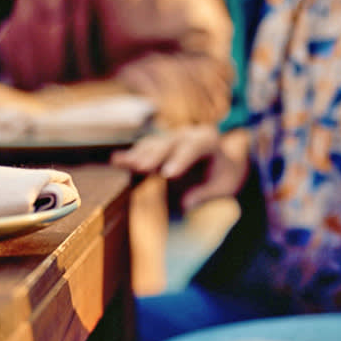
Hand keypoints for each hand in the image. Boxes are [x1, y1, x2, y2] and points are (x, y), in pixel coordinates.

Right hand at [111, 125, 249, 211]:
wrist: (223, 162)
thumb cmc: (224, 175)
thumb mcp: (224, 186)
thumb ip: (206, 194)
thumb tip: (186, 205)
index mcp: (208, 140)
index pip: (194, 147)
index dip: (180, 160)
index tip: (167, 175)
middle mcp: (188, 134)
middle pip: (169, 144)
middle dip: (154, 156)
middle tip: (139, 168)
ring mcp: (172, 138)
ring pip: (154, 145)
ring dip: (138, 155)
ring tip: (123, 163)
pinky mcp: (160, 145)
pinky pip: (145, 149)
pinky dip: (132, 155)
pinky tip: (117, 161)